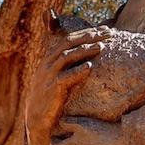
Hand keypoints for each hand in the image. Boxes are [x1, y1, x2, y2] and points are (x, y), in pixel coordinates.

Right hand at [25, 25, 112, 144]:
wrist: (37, 116)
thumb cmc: (52, 94)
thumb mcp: (57, 74)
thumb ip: (69, 62)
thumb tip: (89, 51)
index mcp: (50, 56)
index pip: (70, 38)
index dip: (87, 32)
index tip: (105, 29)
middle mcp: (48, 62)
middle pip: (69, 43)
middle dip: (89, 36)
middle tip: (107, 33)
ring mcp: (50, 75)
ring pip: (67, 56)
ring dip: (85, 50)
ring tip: (101, 46)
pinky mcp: (53, 88)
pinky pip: (66, 77)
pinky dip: (78, 71)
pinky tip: (90, 67)